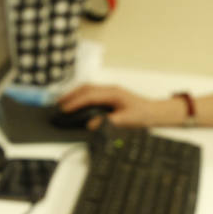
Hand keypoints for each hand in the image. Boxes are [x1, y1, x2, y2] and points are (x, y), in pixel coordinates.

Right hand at [56, 83, 182, 128]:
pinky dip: (81, 96)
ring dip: (75, 95)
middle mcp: (110, 89)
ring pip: (88, 89)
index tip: (65, 109)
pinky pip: (92, 93)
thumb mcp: (127, 120)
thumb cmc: (143, 114)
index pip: (90, 96)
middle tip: (58, 105)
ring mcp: (109, 91)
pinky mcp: (109, 95)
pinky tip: (76, 103)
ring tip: (63, 103)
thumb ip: (109, 122)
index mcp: (113, 93)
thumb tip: (92, 124)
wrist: (154, 112)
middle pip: (86, 89)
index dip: (76, 102)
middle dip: (71, 96)